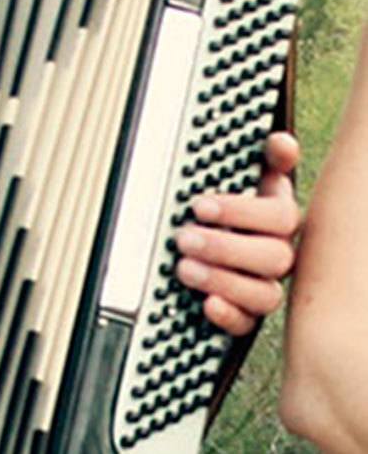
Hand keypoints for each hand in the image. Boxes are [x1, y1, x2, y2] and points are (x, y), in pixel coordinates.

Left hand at [174, 131, 300, 334]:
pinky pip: (246, 324)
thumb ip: (262, 160)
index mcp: (275, 219)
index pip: (280, 217)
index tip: (199, 204)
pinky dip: (227, 315)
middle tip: (184, 236)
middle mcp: (274, 254)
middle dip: (225, 247)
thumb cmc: (222, 207)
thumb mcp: (236, 178)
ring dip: (223, 280)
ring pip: (264, 294)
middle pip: (273, 258)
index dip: (242, 211)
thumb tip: (281, 141)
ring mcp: (261, 286)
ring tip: (184, 267)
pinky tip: (207, 304)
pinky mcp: (243, 313)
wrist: (197, 239)